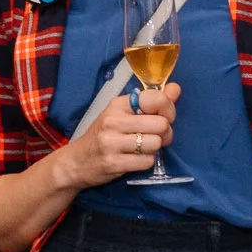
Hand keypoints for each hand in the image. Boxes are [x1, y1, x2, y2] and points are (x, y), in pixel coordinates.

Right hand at [57, 83, 178, 190]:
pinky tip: (134, 159)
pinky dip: (146, 162)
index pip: (156, 99)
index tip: (163, 116)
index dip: (168, 109)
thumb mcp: (122, 114)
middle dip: (165, 133)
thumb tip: (175, 89)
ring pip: (155, 143)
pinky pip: (147, 161)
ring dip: (154, 149)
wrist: (76, 161)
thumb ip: (151, 101)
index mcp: (118, 105)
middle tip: (155, 136)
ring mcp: (112, 142)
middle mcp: (113, 121)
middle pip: (161, 124)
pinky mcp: (114, 163)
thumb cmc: (103, 135)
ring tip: (143, 148)